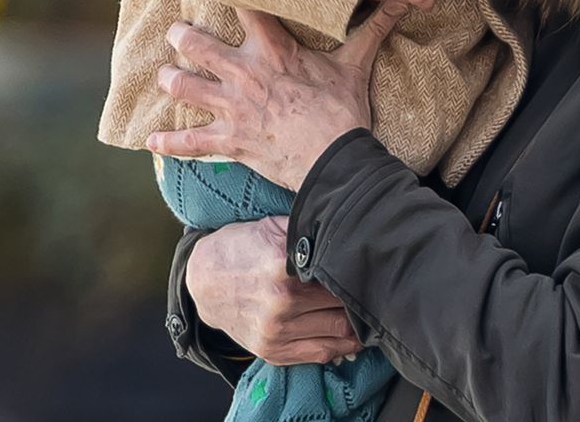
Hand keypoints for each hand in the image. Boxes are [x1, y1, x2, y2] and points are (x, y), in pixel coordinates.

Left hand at [146, 2, 406, 189]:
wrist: (334, 161)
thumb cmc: (344, 110)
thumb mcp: (356, 65)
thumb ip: (373, 29)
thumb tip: (404, 1)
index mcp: (275, 51)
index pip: (248, 10)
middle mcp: (246, 74)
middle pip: (202, 47)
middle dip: (183, 37)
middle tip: (174, 30)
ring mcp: (233, 109)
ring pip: (188, 88)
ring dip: (172, 80)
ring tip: (163, 74)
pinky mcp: (230, 142)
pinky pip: (190, 143)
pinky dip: (169, 141)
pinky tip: (151, 139)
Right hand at [187, 216, 360, 365]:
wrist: (203, 281)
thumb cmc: (243, 247)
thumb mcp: (274, 226)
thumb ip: (309, 228)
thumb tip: (347, 227)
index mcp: (284, 268)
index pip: (340, 275)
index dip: (360, 270)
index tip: (373, 266)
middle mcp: (282, 304)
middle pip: (344, 306)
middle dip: (361, 298)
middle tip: (375, 287)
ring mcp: (276, 332)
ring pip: (339, 333)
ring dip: (358, 324)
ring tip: (367, 310)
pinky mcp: (272, 351)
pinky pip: (320, 354)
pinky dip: (341, 345)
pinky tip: (351, 333)